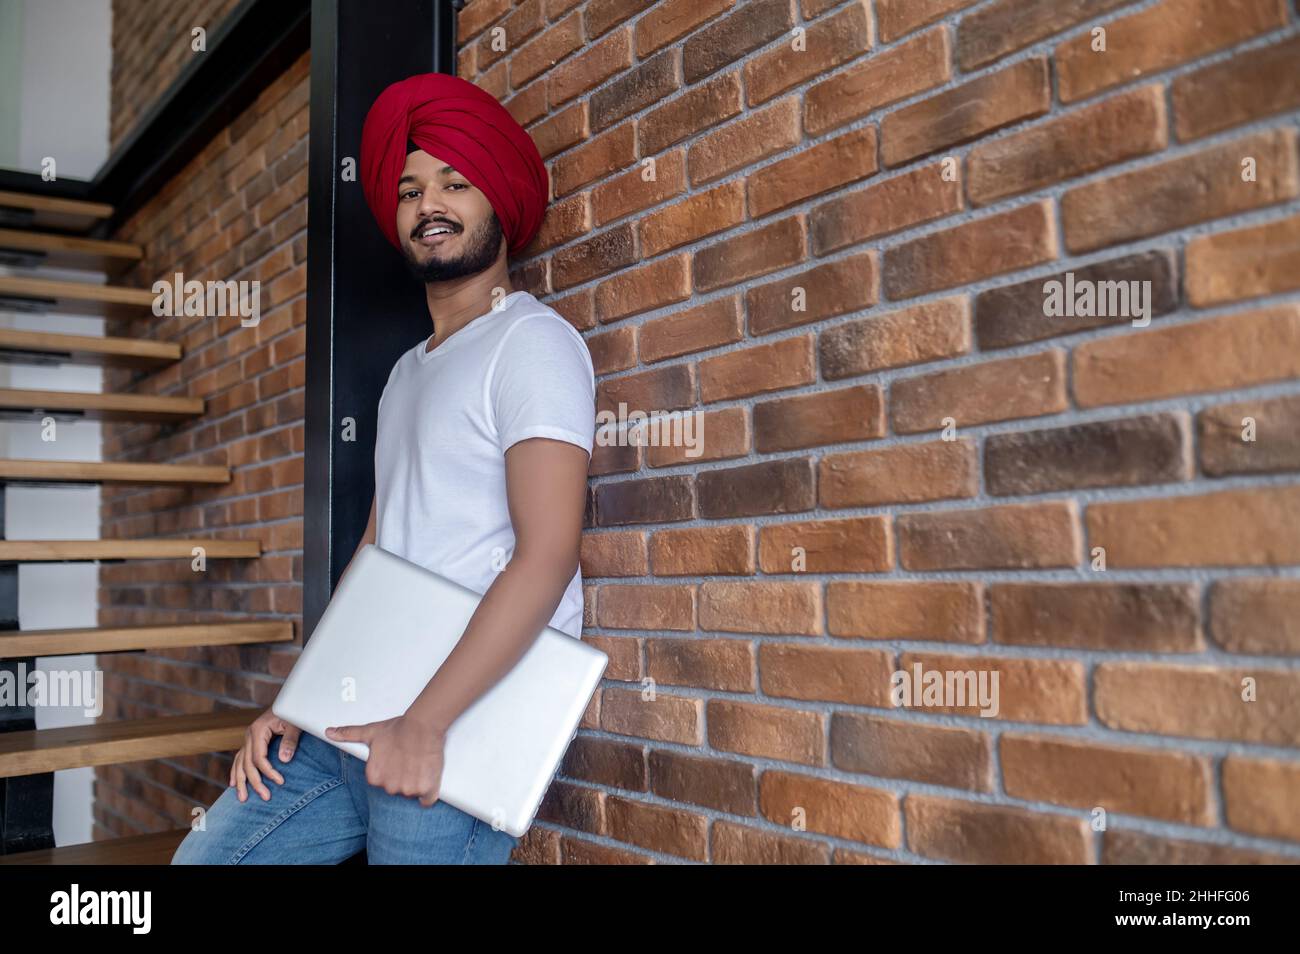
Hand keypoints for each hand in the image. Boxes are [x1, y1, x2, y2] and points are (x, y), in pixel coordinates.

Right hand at [231, 708, 300, 802]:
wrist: (289, 701)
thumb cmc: (293, 712)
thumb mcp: (294, 724)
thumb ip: (289, 741)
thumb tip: (284, 760)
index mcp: (258, 730)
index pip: (259, 758)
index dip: (268, 772)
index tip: (280, 782)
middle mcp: (249, 735)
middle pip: (248, 763)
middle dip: (255, 782)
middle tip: (265, 797)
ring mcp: (248, 738)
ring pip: (240, 763)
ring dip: (240, 781)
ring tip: (242, 798)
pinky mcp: (250, 741)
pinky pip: (239, 758)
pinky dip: (235, 771)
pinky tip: (232, 783)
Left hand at [326, 714, 445, 806]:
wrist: (421, 725)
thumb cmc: (397, 728)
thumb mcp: (370, 732)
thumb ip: (349, 734)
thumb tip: (329, 732)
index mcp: (374, 777)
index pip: (383, 782)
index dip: (392, 771)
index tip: (397, 760)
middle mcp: (389, 787)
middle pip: (398, 789)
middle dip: (404, 778)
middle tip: (409, 761)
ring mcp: (408, 789)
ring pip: (412, 793)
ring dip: (416, 783)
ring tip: (418, 764)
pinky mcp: (425, 789)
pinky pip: (427, 800)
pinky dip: (428, 792)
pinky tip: (427, 778)